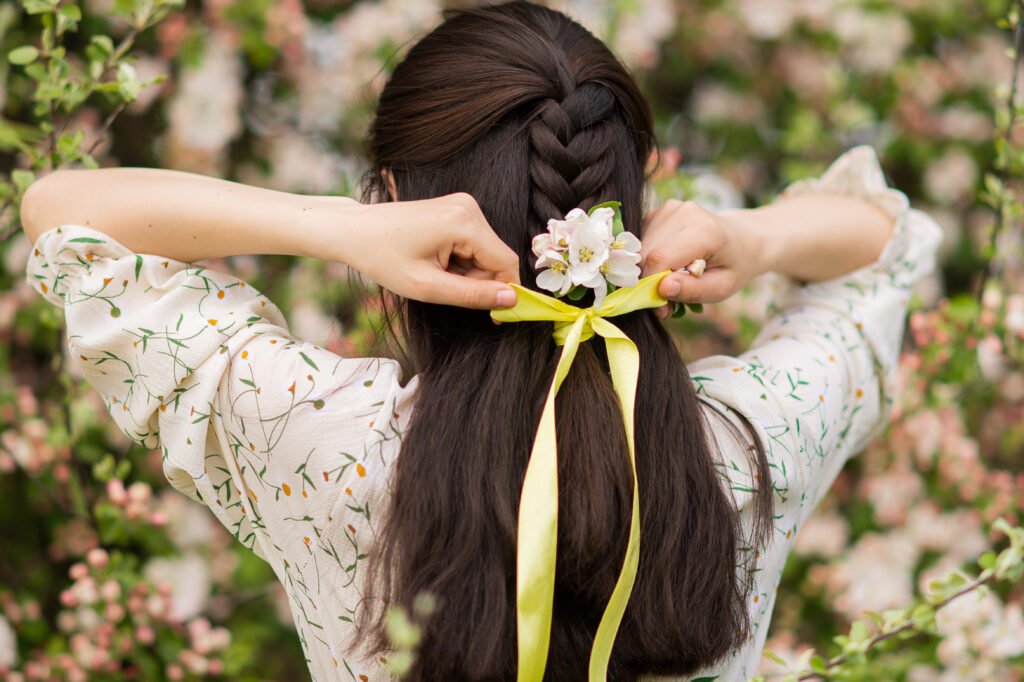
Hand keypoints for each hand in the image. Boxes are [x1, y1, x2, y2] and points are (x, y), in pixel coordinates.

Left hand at [338, 193, 520, 308]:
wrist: (354, 231)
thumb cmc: (383, 258)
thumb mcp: (427, 286)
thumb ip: (473, 295)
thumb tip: (511, 300)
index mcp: (464, 222)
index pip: (506, 263)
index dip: (505, 293)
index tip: (494, 318)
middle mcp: (469, 207)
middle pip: (497, 258)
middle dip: (478, 281)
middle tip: (443, 289)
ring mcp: (463, 205)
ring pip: (486, 253)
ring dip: (467, 272)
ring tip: (434, 273)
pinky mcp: (457, 209)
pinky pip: (474, 244)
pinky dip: (461, 260)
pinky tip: (435, 260)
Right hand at [639, 200, 761, 318]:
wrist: (744, 239)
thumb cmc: (734, 266)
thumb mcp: (721, 288)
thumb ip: (692, 290)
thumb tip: (661, 289)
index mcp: (705, 230)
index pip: (660, 258)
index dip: (652, 286)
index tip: (662, 308)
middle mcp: (683, 212)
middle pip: (646, 253)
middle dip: (650, 281)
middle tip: (669, 299)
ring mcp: (669, 208)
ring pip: (640, 249)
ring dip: (650, 271)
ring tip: (673, 280)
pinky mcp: (659, 211)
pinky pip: (642, 242)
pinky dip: (650, 259)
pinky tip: (670, 263)